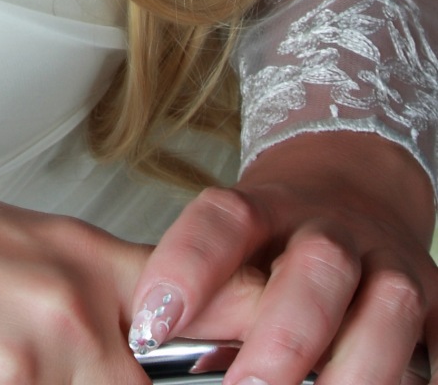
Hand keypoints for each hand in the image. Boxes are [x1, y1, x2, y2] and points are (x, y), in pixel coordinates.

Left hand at [130, 132, 435, 384]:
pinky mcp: (437, 303)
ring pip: (390, 303)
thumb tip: (164, 353)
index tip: (152, 327)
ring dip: (355, 367)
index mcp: (269, 207)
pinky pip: (436, 344)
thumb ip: (213, 296)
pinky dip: (417, 377)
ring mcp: (391, 264)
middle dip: (283, 336)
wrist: (354, 194)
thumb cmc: (278, 243)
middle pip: (318, 263)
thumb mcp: (238, 249)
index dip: (188, 268)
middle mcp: (335, 229)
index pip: (226, 219)